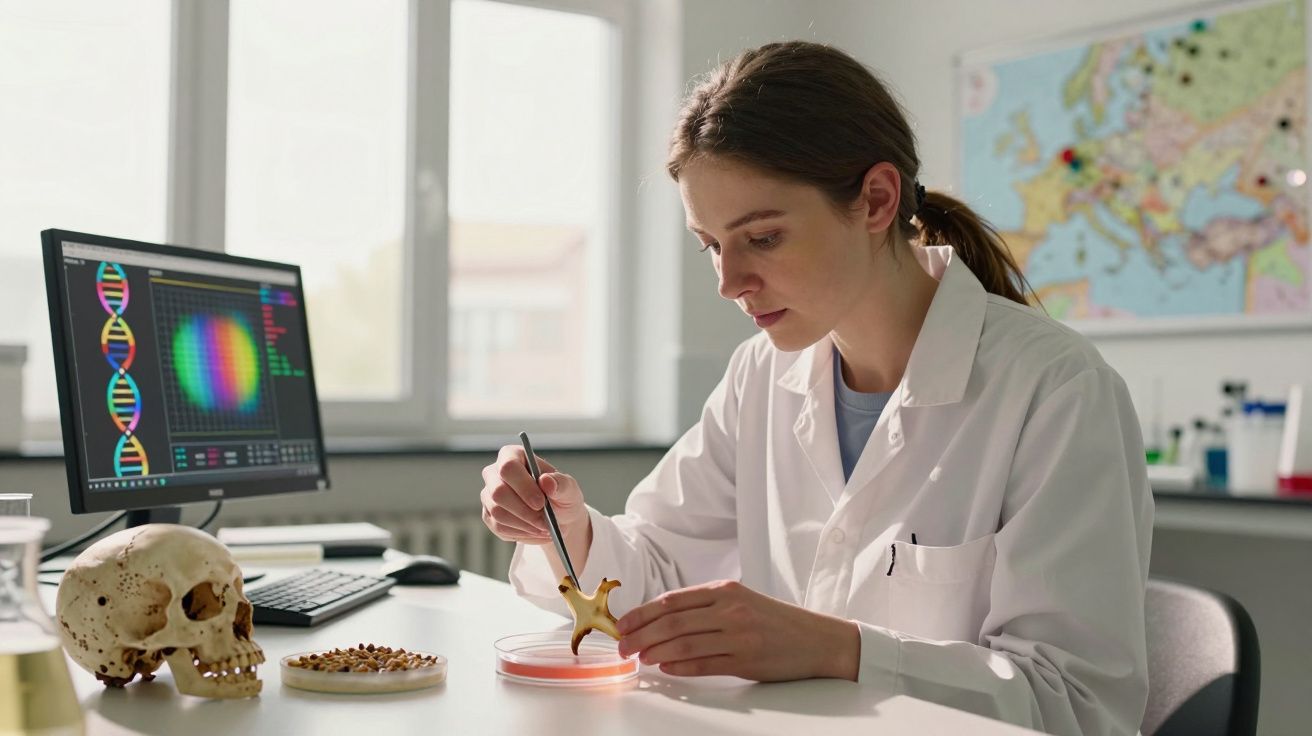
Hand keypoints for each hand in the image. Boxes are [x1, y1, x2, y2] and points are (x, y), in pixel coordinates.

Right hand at [479, 445, 589, 546]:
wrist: (557, 517)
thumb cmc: (561, 496)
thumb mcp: (568, 488)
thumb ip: (560, 483)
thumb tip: (546, 481)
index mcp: (513, 455)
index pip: (508, 467)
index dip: (523, 486)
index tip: (541, 503)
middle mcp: (495, 473)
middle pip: (498, 492)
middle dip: (524, 511)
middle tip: (545, 522)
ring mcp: (488, 494)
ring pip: (497, 512)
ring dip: (524, 524)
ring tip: (544, 528)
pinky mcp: (488, 515)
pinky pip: (499, 527)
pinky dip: (520, 533)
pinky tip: (534, 530)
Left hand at [615, 580, 860, 681]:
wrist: (817, 639)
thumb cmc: (775, 621)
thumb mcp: (741, 601)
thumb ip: (705, 607)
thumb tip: (661, 619)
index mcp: (725, 590)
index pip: (673, 600)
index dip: (643, 613)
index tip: (624, 624)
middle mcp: (730, 609)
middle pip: (672, 621)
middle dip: (641, 634)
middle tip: (623, 646)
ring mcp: (738, 635)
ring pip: (684, 642)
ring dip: (656, 651)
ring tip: (639, 657)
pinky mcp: (746, 660)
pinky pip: (704, 664)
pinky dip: (680, 666)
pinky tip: (665, 667)